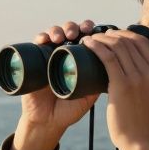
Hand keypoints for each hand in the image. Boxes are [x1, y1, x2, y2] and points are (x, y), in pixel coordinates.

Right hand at [11, 20, 102, 149]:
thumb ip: (98, 84)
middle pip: (70, 31)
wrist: (48, 122)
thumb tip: (114, 68)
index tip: (95, 31)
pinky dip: (40, 38)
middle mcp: (64, 54)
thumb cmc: (68, 110)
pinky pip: (36, 44)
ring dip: (58, 30)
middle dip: (74, 27)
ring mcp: (49, 56)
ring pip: (54, 33)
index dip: (90, 30)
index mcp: (79, 59)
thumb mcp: (88, 96)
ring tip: (62, 37)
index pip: (85, 37)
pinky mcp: (34, 61)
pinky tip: (44, 39)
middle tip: (77, 33)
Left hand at [81, 29, 148, 149]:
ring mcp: (138, 78)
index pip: (142, 42)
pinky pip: (108, 58)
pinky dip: (96, 47)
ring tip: (89, 40)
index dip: (124, 34)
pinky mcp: (122, 85)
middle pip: (128, 40)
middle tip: (96, 37)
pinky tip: (88, 45)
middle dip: (110, 34)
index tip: (111, 36)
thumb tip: (129, 75)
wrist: (140, 142)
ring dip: (100, 38)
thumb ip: (144, 84)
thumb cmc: (140, 123)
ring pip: (118, 46)